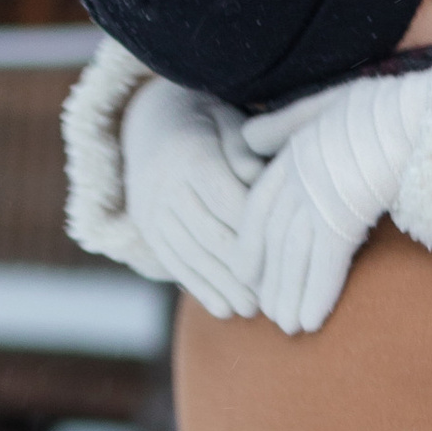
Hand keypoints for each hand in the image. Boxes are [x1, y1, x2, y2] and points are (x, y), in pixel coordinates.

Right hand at [123, 76, 264, 318]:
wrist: (150, 119)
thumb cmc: (210, 121)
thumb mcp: (229, 120)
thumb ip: (245, 149)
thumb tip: (257, 178)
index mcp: (192, 154)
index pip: (227, 200)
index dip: (255, 231)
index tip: (285, 256)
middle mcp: (165, 186)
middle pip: (209, 234)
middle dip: (242, 270)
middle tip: (273, 297)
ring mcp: (151, 210)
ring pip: (191, 255)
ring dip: (222, 287)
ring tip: (252, 311)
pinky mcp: (147, 228)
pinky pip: (173, 263)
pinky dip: (199, 288)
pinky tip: (223, 309)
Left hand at [236, 67, 431, 334]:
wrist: (416, 115)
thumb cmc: (381, 106)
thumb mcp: (323, 104)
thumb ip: (284, 124)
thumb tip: (248, 137)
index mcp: (291, 156)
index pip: (259, 208)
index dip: (251, 243)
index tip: (246, 271)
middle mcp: (297, 183)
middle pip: (273, 240)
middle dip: (270, 279)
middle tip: (266, 311)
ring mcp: (318, 202)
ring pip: (293, 258)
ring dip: (289, 296)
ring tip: (288, 327)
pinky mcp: (343, 220)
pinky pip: (325, 265)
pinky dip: (316, 295)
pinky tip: (309, 322)